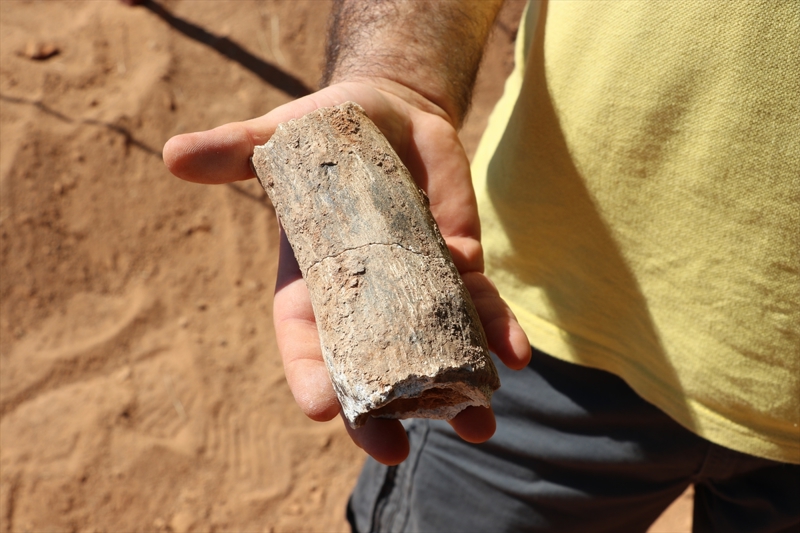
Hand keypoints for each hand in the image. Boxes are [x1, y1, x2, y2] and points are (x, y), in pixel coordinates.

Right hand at [163, 80, 530, 464]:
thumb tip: (172, 156)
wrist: (390, 115)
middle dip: (383, 411)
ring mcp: (416, 287)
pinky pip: (481, 307)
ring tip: (478, 425)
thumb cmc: (323, 132)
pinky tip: (514, 356)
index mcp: (313, 281)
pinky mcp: (460, 268)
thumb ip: (236, 150)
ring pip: (437, 348)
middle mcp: (366, 297)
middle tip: (391, 451)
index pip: (306, 337)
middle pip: (372, 365)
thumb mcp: (280, 138)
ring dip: (459, 389)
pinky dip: (497, 331)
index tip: (320, 408)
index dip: (309, 372)